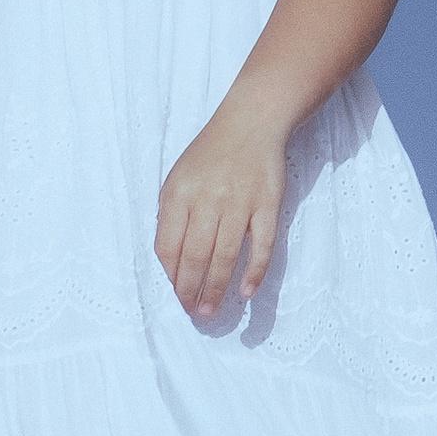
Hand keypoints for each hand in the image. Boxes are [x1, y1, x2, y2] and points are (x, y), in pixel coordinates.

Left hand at [154, 98, 288, 320]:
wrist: (251, 122)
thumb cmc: (209, 154)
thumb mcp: (178, 177)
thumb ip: (171, 214)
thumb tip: (168, 261)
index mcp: (180, 193)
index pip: (168, 246)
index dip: (169, 276)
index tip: (172, 295)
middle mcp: (208, 199)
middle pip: (195, 256)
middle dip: (190, 290)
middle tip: (191, 313)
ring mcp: (240, 203)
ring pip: (225, 256)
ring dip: (217, 288)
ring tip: (210, 311)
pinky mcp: (268, 205)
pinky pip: (262, 245)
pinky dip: (254, 271)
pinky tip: (246, 292)